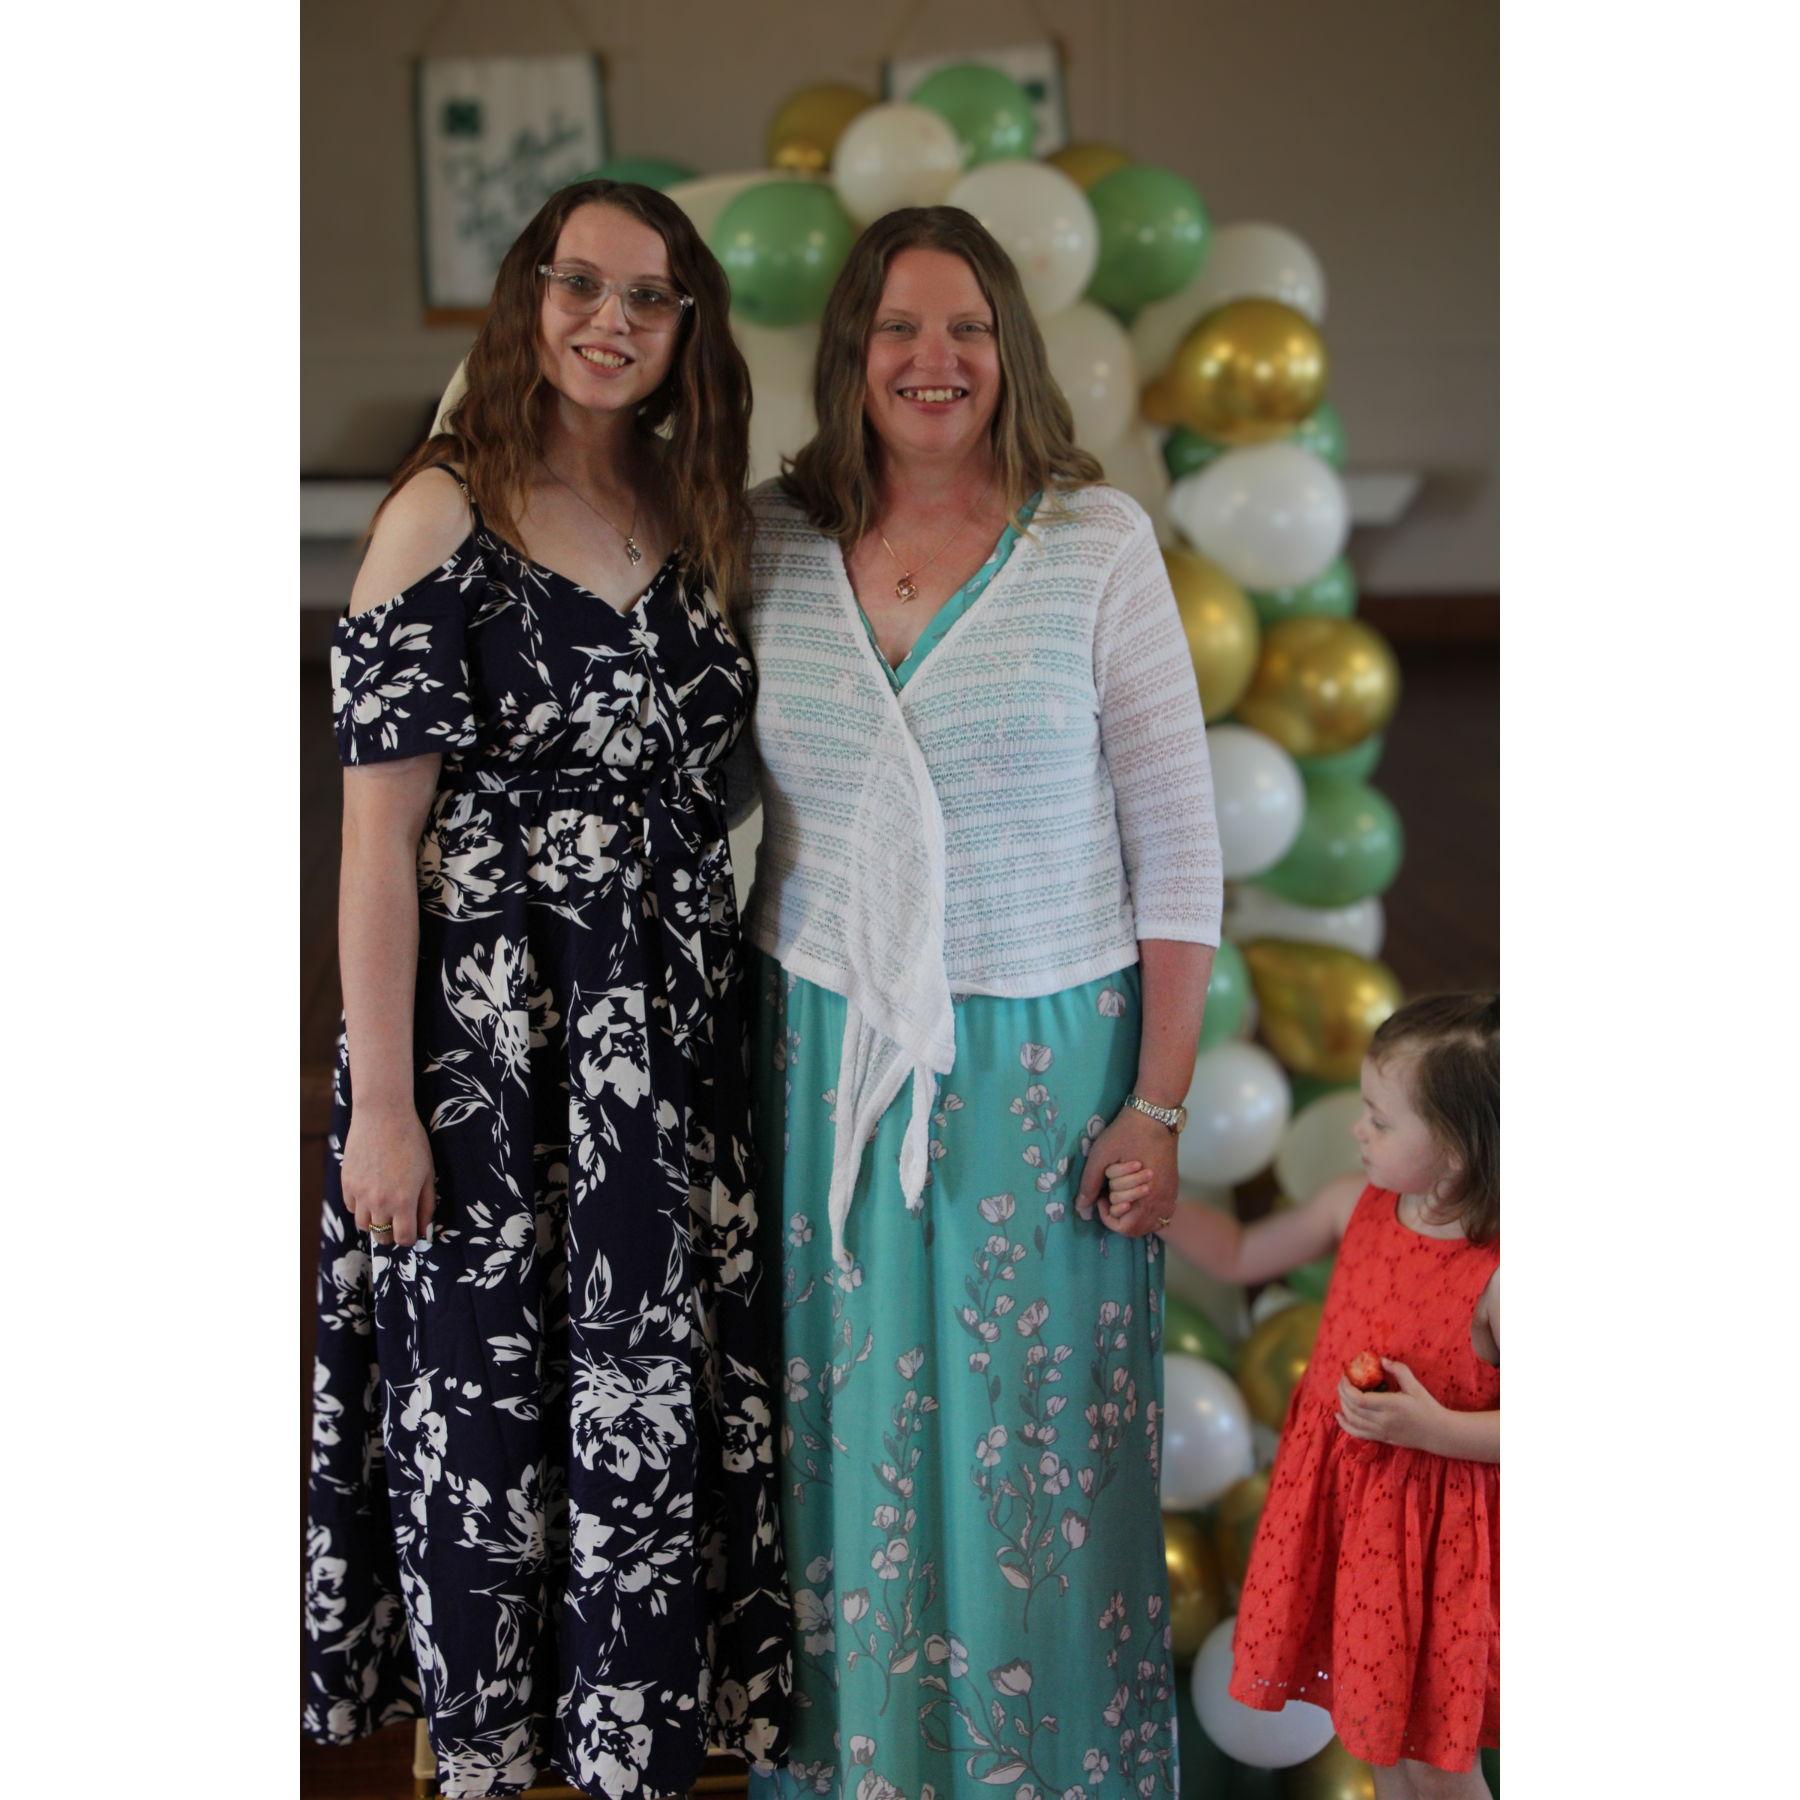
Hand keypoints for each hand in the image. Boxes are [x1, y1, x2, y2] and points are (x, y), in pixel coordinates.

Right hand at [340, 1101, 437, 1248]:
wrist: (383, 1116)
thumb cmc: (412, 1142)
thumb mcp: (427, 1174)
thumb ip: (426, 1206)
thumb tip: (423, 1232)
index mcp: (403, 1201)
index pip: (404, 1238)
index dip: (410, 1238)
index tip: (412, 1230)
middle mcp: (379, 1202)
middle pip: (382, 1237)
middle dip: (392, 1233)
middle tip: (400, 1219)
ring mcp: (360, 1194)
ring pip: (364, 1226)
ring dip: (375, 1222)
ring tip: (385, 1206)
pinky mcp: (346, 1184)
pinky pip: (352, 1208)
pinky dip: (361, 1207)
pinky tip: (372, 1192)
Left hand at [1080, 1107, 1176, 1236]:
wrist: (1154, 1116)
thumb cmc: (1125, 1134)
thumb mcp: (1100, 1156)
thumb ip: (1089, 1184)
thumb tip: (1081, 1207)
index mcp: (1144, 1196)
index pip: (1124, 1227)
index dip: (1106, 1216)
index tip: (1101, 1196)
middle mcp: (1161, 1201)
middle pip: (1137, 1229)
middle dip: (1118, 1217)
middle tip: (1110, 1196)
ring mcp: (1170, 1196)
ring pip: (1151, 1224)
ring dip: (1134, 1218)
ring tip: (1122, 1196)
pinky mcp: (1173, 1189)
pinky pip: (1162, 1214)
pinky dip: (1147, 1212)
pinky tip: (1137, 1196)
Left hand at [1334, 1359, 1445, 1450]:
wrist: (1438, 1433)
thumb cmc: (1427, 1407)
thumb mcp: (1415, 1386)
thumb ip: (1399, 1371)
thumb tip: (1380, 1360)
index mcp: (1391, 1406)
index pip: (1359, 1399)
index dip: (1347, 1387)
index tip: (1345, 1374)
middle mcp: (1383, 1421)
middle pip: (1352, 1408)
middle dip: (1342, 1392)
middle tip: (1343, 1379)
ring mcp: (1381, 1431)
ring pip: (1352, 1420)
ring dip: (1343, 1405)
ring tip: (1343, 1391)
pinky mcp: (1382, 1438)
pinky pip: (1357, 1433)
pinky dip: (1344, 1424)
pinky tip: (1339, 1414)